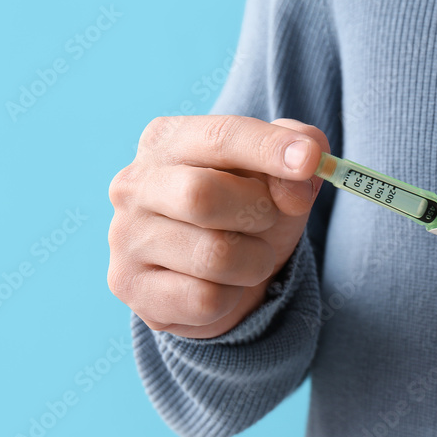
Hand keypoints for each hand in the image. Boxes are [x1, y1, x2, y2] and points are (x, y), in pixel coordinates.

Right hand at [108, 115, 328, 338]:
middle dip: (258, 213)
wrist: (223, 274)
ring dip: (254, 261)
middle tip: (268, 221)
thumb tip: (303, 172)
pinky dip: (231, 297)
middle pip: (203, 196)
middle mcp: (135, 184)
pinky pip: (205, 300)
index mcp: (168, 139)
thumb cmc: (249, 210)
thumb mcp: (282, 172)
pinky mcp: (132, 288)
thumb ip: (301, 150)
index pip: (221, 136)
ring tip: (247, 257)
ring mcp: (126, 238)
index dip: (269, 148)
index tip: (311, 160)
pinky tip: (221, 287)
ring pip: (214, 256)